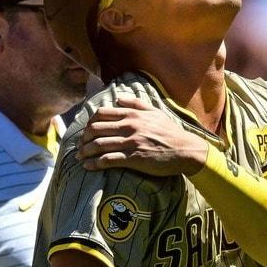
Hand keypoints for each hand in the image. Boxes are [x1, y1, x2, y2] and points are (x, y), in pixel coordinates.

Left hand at [78, 96, 208, 175]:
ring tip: (80, 157)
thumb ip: (135, 104)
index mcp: (132, 114)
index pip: (101, 114)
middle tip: (80, 146)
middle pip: (95, 129)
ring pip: (99, 145)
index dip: (89, 123)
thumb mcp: (155, 112)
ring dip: (85, 152)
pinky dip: (94, 163)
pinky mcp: (133, 158)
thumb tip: (118, 99)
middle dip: (83, 138)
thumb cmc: (170, 132)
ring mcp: (130, 142)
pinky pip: (108, 160)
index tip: (86, 131)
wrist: (185, 150)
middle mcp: (129, 126)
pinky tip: (88, 166)